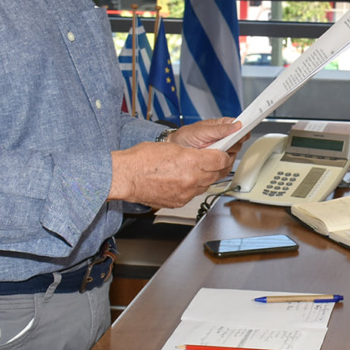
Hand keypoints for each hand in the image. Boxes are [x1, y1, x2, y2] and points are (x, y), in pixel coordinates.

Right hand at [110, 141, 231, 207]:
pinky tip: (184, 180)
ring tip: (197, 170)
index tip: (223, 152)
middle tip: (215, 160)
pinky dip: (192, 187)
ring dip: (206, 177)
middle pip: (216, 174)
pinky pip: (193, 194)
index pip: (221, 160)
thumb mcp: (172, 147)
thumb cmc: (141, 160)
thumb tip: (204, 154)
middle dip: (217, 166)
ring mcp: (186, 193)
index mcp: (191, 161)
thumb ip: (193, 152)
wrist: (125, 177)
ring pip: (206, 185)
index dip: (224, 155)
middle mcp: (191, 179)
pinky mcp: (179, 202)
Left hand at [171, 118, 244, 164]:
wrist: (176, 149)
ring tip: (211, 152)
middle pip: (239, 143)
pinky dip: (220, 166)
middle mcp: (225, 139)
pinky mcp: (219, 163)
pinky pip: (226, 167)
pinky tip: (211, 162)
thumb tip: (237, 124)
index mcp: (223, 126)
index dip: (243, 129)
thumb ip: (221, 129)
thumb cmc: (186, 136)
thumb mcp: (202, 130)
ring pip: (233, 156)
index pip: (240, 126)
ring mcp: (222, 151)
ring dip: (224, 156)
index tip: (244, 132)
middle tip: (221, 144)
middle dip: (231, 145)